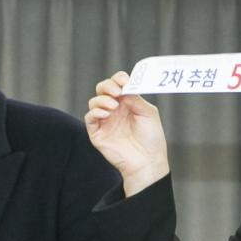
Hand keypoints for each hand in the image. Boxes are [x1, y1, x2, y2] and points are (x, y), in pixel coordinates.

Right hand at [84, 72, 170, 194]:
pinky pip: (89, 117)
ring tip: (113, 106)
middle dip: (107, 86)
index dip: (118, 79)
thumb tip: (123, 88)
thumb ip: (135, 98)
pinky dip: (95, 112)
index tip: (123, 80)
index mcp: (127, 103)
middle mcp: (115, 110)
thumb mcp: (148, 113)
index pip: (117, 84)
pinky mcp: (97, 133)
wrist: (147, 160)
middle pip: (102, 90)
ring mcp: (105, 121)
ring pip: (94, 102)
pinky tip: (106, 113)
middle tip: (116, 91)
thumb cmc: (151, 138)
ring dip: (102, 100)